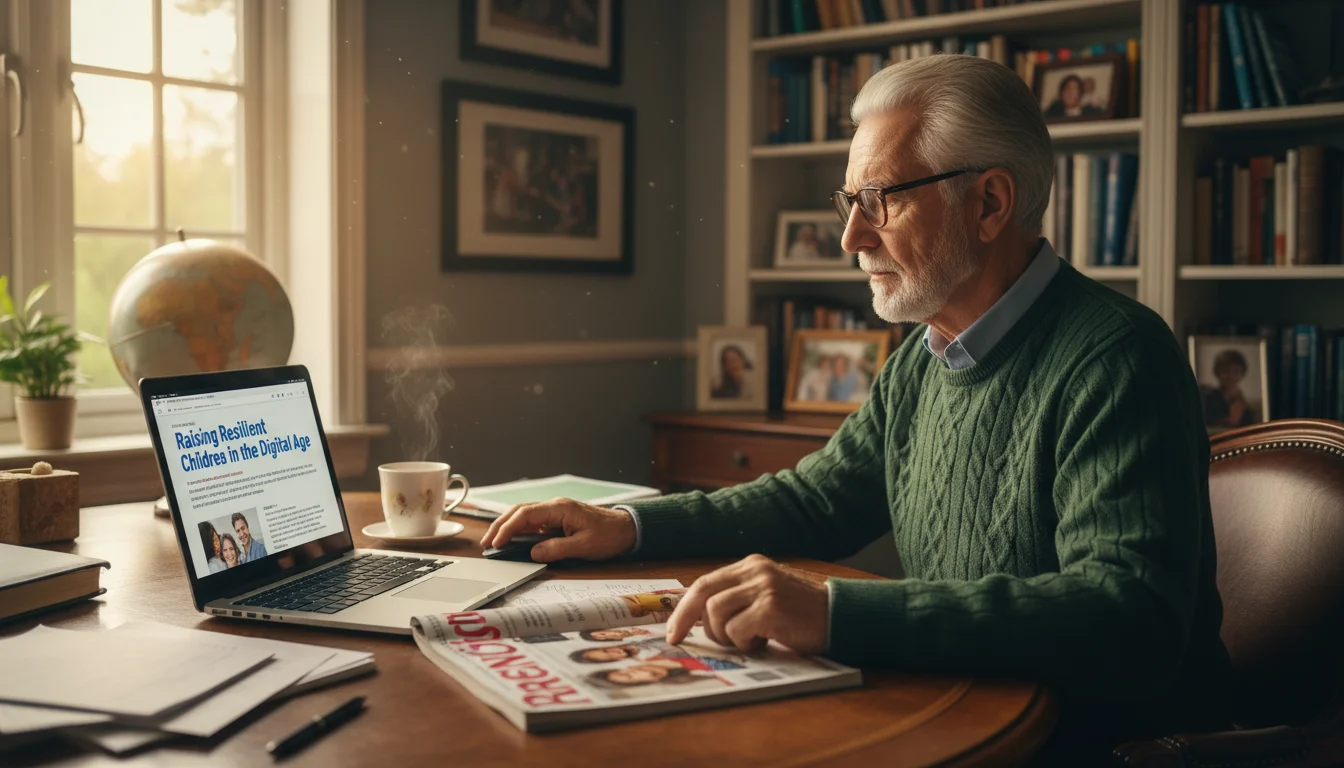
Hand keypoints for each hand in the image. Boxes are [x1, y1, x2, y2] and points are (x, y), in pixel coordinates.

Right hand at [479, 498, 636, 562]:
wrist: (626, 529)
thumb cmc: (609, 535)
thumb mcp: (584, 546)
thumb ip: (557, 549)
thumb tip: (534, 553)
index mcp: (560, 508)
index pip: (526, 514)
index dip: (508, 527)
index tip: (496, 541)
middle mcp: (554, 507)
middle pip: (520, 512)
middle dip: (500, 526)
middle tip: (486, 543)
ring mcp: (555, 513)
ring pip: (524, 517)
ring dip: (508, 528)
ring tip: (493, 544)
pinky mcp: (557, 520)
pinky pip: (534, 524)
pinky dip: (520, 531)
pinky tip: (511, 542)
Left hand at [666, 554, 828, 654]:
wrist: (840, 616)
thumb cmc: (802, 614)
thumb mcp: (766, 596)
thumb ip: (738, 599)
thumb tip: (699, 618)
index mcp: (751, 565)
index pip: (706, 583)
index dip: (684, 607)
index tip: (674, 629)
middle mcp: (755, 571)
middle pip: (703, 592)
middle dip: (684, 618)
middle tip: (678, 639)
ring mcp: (763, 587)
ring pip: (716, 614)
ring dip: (725, 636)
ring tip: (748, 641)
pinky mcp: (771, 608)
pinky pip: (736, 630)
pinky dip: (744, 642)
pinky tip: (763, 642)